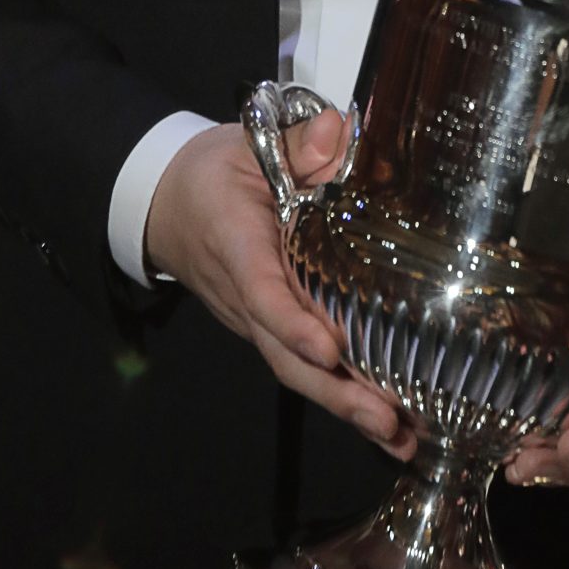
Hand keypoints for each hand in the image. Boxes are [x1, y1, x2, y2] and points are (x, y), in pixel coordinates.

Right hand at [146, 114, 414, 461]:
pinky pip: (303, 367)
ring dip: (346, 406)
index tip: (329, 349)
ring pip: (295, 370)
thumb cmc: (211, 175)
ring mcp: (255, 320)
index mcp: (235, 245)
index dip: (293, 324)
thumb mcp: (247, 144)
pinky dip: (341, 394)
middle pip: (284, 355)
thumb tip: (337, 131)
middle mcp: (243, 296)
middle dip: (335, 392)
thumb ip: (296, 141)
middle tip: (386, 419)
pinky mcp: (271, 329)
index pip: (262, 292)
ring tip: (401, 437)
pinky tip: (388, 419)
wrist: (167, 204)